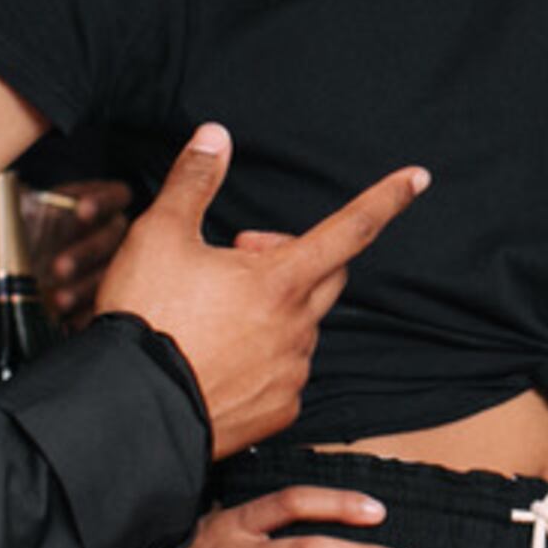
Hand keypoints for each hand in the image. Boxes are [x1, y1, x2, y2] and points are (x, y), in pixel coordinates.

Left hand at [30, 178, 132, 326]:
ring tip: (59, 300)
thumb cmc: (35, 229)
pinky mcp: (108, 297)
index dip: (102, 201)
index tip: (80, 211)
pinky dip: (86, 314)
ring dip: (84, 288)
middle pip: (111, 239)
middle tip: (58, 267)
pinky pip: (105, 306)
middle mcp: (113, 235)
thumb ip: (3, 206)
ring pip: (109, 276)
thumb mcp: (22, 213)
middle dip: (85, 253)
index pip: (115, 196)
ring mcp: (114, 268)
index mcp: (100, 206)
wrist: (33, 265)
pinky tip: (70, 322)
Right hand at [93, 126, 427, 459]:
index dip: (386, 199)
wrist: (129, 409)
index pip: (350, 228)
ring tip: (212, 316)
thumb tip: (216, 136)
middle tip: (240, 254)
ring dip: (273, 311)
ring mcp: (292, 373)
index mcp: (280, 280)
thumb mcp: (158, 235)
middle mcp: (298, 327)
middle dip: (293, 256)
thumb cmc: (145, 318)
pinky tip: (218, 359)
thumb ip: (194, 181)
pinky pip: (285, 374)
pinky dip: (262, 359)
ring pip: (300, 327)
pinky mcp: (279, 412)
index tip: (418, 178)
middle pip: (328, 275)